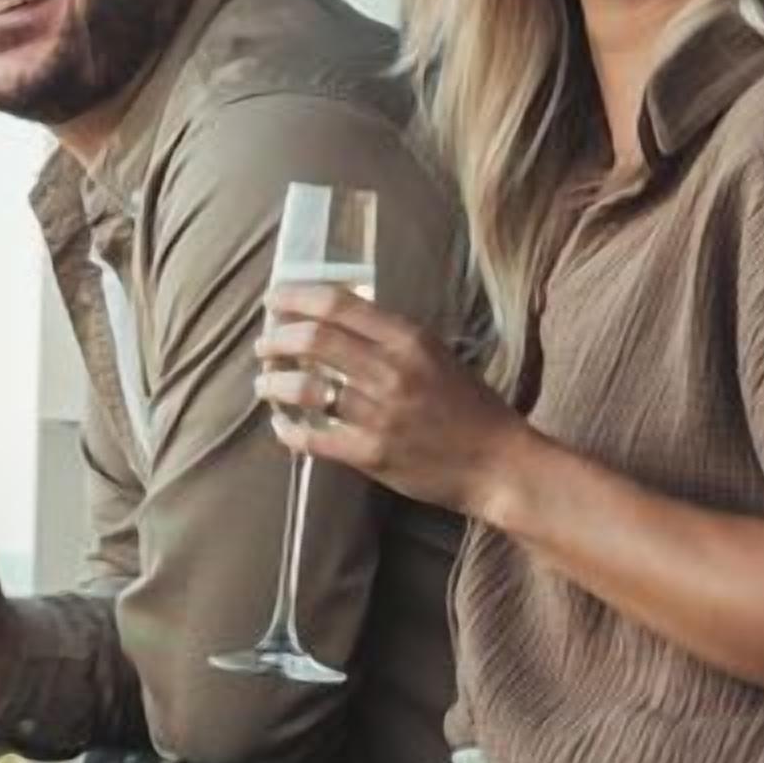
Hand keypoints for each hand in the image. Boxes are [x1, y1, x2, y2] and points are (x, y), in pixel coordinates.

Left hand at [253, 284, 520, 517]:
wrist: (500, 464)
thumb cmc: (471, 408)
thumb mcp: (437, 355)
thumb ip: (391, 339)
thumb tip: (337, 322)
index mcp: (408, 339)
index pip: (337, 304)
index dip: (295, 298)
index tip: (274, 301)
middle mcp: (390, 371)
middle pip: (312, 340)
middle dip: (275, 340)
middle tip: (263, 345)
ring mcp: (378, 414)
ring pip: (303, 389)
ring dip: (273, 385)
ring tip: (264, 385)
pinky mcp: (371, 454)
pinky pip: (312, 438)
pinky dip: (288, 430)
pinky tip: (281, 426)